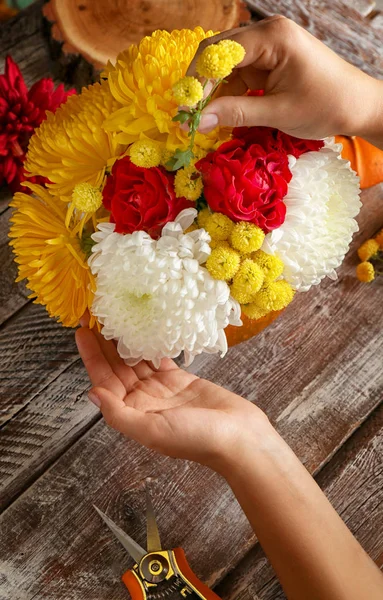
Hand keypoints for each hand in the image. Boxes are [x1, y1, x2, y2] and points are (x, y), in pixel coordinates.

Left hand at [75, 325, 269, 471]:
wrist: (238, 438)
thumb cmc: (196, 439)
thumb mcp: (152, 431)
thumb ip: (119, 414)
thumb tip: (91, 393)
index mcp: (133, 413)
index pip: (105, 380)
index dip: (91, 357)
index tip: (82, 332)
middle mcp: (144, 400)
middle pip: (117, 367)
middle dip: (104, 344)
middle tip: (95, 315)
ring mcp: (162, 388)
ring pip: (137, 360)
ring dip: (125, 340)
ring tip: (115, 316)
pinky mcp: (181, 379)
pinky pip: (160, 358)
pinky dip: (151, 343)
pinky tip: (144, 327)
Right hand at [188, 16, 382, 145]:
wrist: (358, 106)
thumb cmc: (326, 105)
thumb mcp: (278, 112)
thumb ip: (237, 114)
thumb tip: (198, 121)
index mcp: (272, 38)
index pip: (220, 52)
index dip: (198, 80)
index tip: (184, 109)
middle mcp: (267, 35)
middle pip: (218, 54)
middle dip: (201, 85)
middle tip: (188, 115)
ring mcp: (267, 47)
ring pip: (225, 66)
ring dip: (213, 92)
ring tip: (202, 120)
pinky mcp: (269, 62)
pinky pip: (238, 76)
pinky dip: (228, 95)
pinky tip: (222, 115)